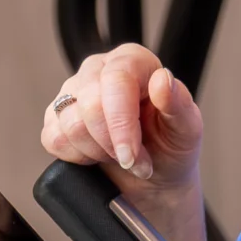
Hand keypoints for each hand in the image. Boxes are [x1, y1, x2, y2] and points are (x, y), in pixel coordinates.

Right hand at [44, 44, 203, 195]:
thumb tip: (162, 80)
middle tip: (134, 160)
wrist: (153, 179)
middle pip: (89, 104)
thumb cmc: (171, 147)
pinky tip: (97, 156)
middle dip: (112, 144)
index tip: (131, 155)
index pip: (117, 79)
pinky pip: (53, 139)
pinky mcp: (54, 118)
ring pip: (70, 124)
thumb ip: (178, 103)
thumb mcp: (186, 129)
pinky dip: (77, 157)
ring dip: (98, 152)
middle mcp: (99, 70)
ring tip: (120, 157)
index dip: (121, 122)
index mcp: (133, 61)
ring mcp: (73, 93)